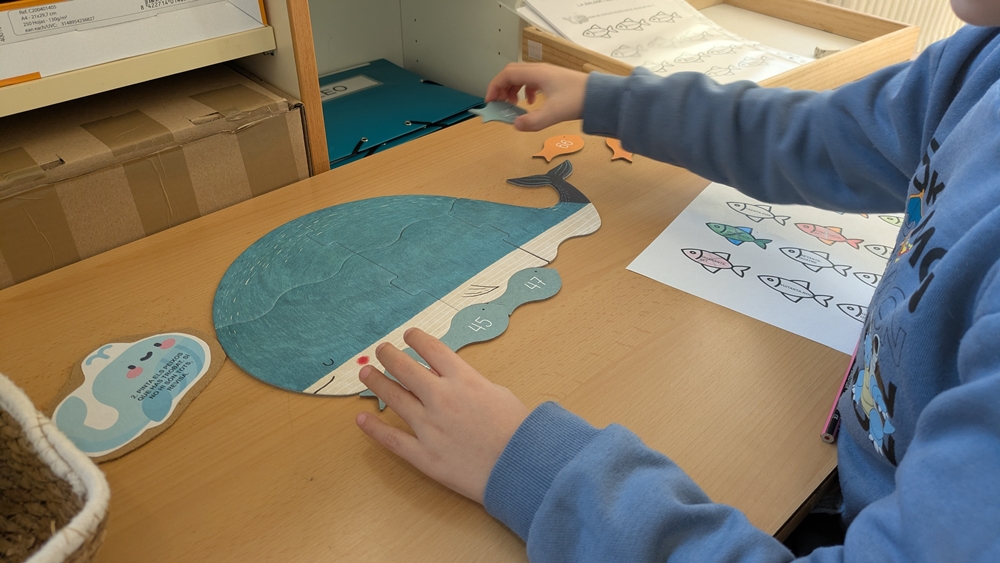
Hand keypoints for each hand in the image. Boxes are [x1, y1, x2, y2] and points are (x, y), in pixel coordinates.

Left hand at [355, 328, 529, 503]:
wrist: (522, 467)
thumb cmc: (519, 430)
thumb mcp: (499, 393)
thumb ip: (471, 384)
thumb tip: (453, 381)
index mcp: (463, 379)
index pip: (432, 349)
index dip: (416, 339)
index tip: (408, 335)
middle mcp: (441, 398)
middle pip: (406, 369)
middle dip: (390, 356)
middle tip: (381, 350)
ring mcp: (429, 427)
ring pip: (394, 398)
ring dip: (377, 383)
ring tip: (365, 373)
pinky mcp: (424, 455)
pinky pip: (392, 439)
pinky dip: (375, 429)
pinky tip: (361, 419)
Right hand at [486, 62, 588, 131]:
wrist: (599, 95)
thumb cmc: (577, 100)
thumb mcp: (553, 114)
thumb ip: (532, 121)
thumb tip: (515, 125)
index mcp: (536, 73)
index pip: (506, 75)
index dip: (494, 87)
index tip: (490, 102)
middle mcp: (539, 70)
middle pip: (511, 73)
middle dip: (501, 88)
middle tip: (498, 104)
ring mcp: (546, 73)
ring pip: (521, 77)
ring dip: (513, 89)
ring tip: (512, 105)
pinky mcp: (553, 79)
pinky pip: (532, 81)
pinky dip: (525, 90)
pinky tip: (530, 103)